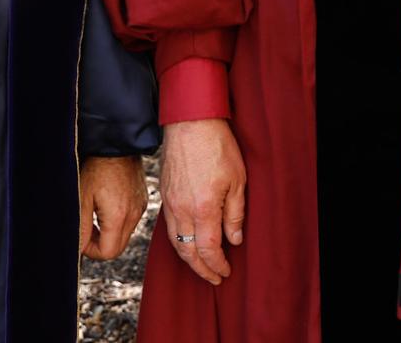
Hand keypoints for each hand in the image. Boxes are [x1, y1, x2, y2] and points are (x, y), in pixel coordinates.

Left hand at [78, 154, 149, 259]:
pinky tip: (107, 205)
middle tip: (87, 228)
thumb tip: (79, 249)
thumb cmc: (97, 168)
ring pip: (125, 235)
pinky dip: (118, 222)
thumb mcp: (82, 199)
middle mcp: (133, 215)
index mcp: (118, 217)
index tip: (82, 236)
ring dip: (109, 233)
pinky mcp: (142, 200)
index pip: (108, 253)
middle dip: (100, 244)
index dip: (91, 250)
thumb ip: (81, 228)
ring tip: (96, 213)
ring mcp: (140, 208)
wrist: (117, 144)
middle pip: (118, 248)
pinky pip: (130, 221)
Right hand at [159, 118, 246, 284]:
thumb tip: (233, 240)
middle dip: (201, 269)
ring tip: (200, 266)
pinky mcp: (163, 195)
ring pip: (175, 241)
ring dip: (188, 258)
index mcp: (203, 208)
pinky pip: (168, 227)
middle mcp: (182, 210)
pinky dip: (178, 241)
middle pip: (188, 251)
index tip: (225, 272)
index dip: (216, 265)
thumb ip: (235, 214)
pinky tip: (187, 241)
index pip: (208, 249)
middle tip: (213, 278)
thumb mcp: (237, 180)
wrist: (189, 122)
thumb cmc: (217, 146)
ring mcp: (170, 203)